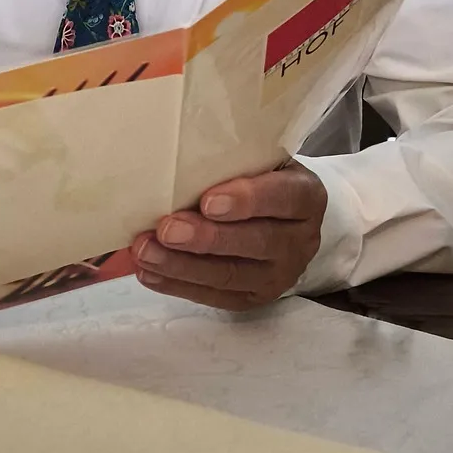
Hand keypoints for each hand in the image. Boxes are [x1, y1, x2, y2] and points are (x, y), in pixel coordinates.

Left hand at [130, 161, 326, 310]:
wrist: (284, 217)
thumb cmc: (261, 176)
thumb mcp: (261, 159)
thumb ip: (233, 159)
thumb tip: (177, 154)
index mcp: (306, 196)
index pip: (282, 198)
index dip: (247, 200)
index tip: (208, 201)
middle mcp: (300, 239)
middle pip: (255, 242)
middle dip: (206, 238)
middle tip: (166, 229)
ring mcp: (279, 274)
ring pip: (230, 274)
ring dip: (183, 266)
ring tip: (145, 251)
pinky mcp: (254, 298)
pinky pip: (216, 295)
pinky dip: (178, 285)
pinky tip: (150, 272)